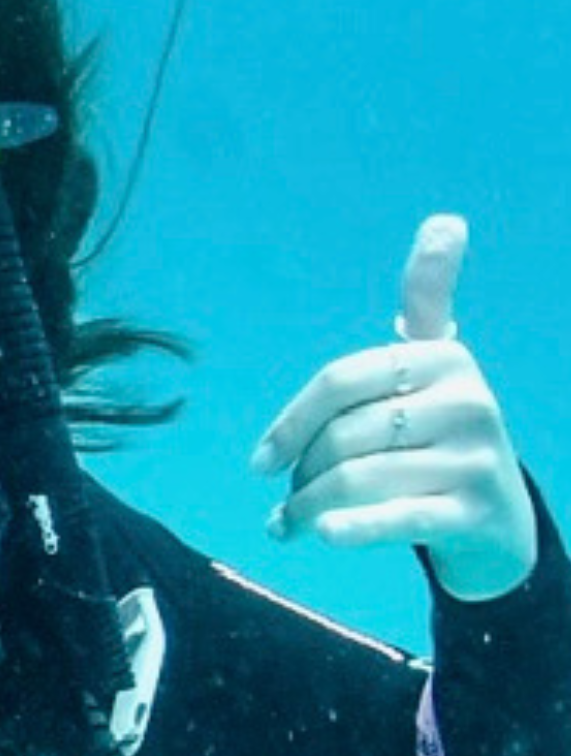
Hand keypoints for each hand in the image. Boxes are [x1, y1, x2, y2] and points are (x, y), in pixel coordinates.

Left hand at [252, 215, 536, 602]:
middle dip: (300, 477)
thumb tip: (445, 220)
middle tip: (289, 502)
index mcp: (445, 359)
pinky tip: (323, 535)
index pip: (340, 381)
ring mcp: (474, 458)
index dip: (288, 424)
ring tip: (292, 525)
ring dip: (307, 510)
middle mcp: (468, 402)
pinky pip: (394, 518)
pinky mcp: (472, 511)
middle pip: (341, 437)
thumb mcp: (434, 368)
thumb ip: (427, 301)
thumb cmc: (440, 438)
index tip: (259, 463)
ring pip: (355, 481)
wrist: (495, 520)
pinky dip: (350, 528)